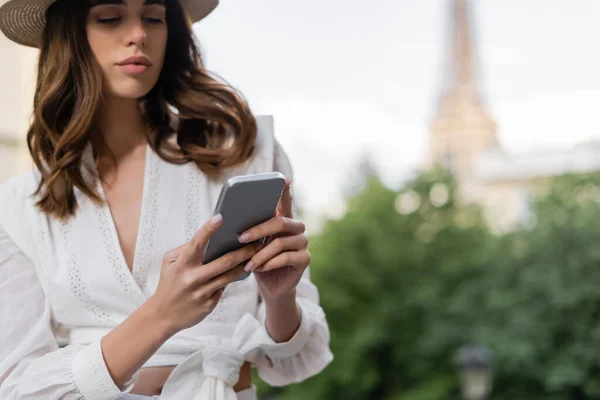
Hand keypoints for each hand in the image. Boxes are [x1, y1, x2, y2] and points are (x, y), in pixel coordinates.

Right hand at [148, 214, 260, 334]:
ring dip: (245, 264)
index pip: (196, 243)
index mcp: (181, 265)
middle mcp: (193, 278)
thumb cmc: (168, 283)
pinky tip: (244, 270)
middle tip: (257, 241)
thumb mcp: (169, 263)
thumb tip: (208, 238)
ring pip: (229, 275)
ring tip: (256, 254)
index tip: (220, 217)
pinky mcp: (209, 304)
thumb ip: (186, 249)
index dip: (208, 229)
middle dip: (243, 251)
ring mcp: (202, 292)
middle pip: (224, 262)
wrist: (163, 316)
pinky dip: (233, 278)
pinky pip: (224, 287)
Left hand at [238, 179, 310, 298]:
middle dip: (259, 229)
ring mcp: (303, 243)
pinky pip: (286, 257)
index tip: (284, 179)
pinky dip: (269, 263)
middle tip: (241, 238)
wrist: (271, 286)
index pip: (285, 202)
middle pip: (280, 222)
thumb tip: (231, 221)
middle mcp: (296, 228)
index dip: (285, 191)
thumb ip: (249, 231)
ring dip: (261, 253)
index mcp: (283, 220)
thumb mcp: (251, 245)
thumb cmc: (258, 261)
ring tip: (248, 263)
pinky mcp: (305, 259)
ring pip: (281, 242)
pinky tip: (259, 268)